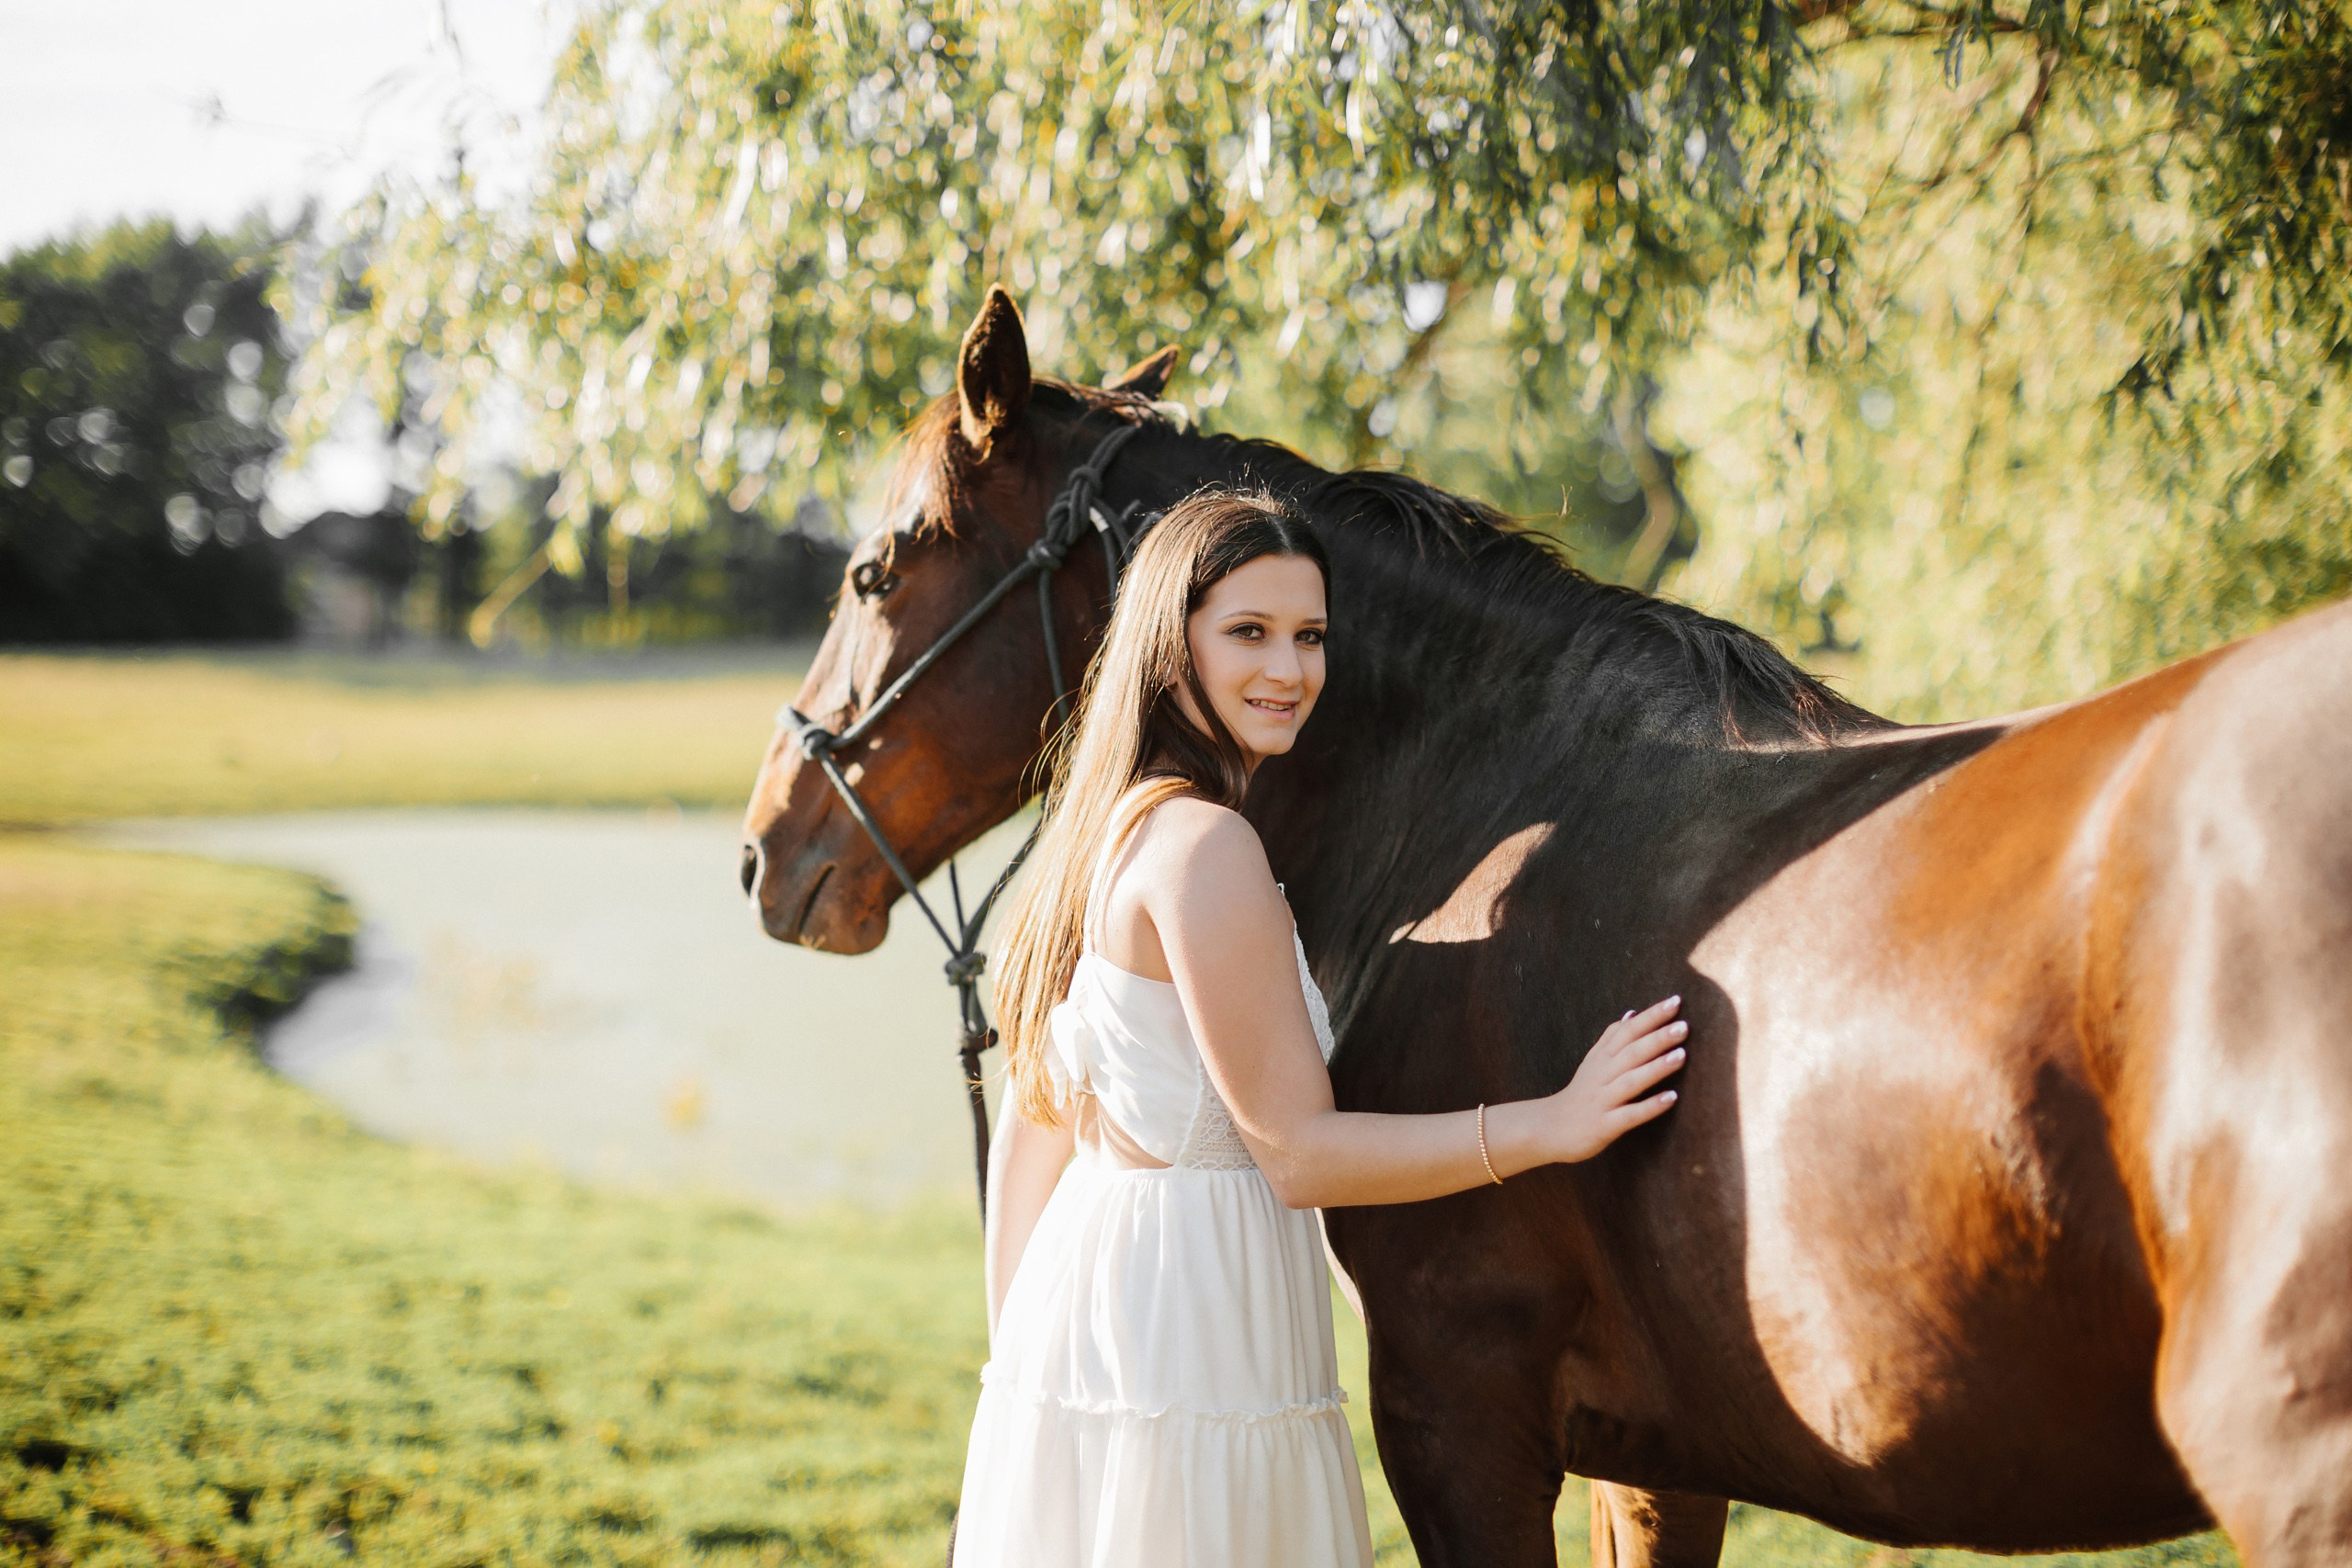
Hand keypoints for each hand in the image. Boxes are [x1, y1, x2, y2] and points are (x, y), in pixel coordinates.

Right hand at [1543, 996, 1686, 1162]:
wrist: (1549, 1129)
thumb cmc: (1580, 1095)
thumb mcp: (1592, 1062)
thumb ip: (1611, 1038)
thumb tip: (1633, 1013)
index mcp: (1602, 1058)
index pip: (1627, 1031)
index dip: (1650, 1016)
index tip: (1675, 1001)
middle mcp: (1602, 1075)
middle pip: (1631, 1053)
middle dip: (1657, 1038)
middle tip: (1683, 1026)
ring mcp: (1603, 1100)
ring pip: (1631, 1081)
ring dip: (1656, 1068)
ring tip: (1682, 1055)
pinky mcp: (1605, 1126)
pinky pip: (1630, 1115)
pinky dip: (1650, 1106)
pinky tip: (1672, 1098)